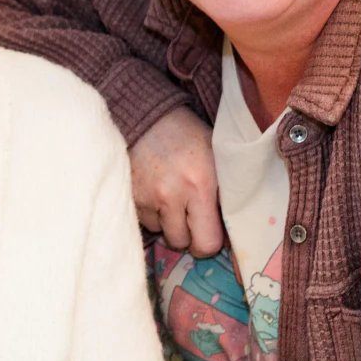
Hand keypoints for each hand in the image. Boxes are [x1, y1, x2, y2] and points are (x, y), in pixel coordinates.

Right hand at [130, 106, 224, 254]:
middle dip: (187, 235)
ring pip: (159, 232)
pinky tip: (154, 191)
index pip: (207, 242)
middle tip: (190, 218)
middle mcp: (171, 194)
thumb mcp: (217, 160)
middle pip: (180, 242)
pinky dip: (150, 212)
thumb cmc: (190, 139)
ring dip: (166, 222)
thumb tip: (232, 233)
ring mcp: (145, 196)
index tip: (210, 232)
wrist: (148, 117)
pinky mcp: (127, 195)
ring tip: (170, 196)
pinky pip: (142, 220)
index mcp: (200, 184)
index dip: (209, 242)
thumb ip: (225, 195)